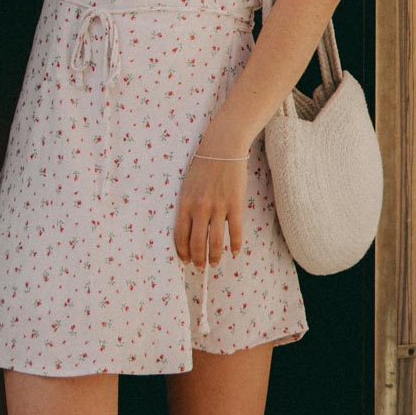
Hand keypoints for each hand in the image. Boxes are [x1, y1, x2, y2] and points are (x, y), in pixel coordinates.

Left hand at [173, 153, 246, 270]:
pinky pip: (235, 231)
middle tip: (200, 268)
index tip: (185, 261)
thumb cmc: (204, 164)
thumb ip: (187, 205)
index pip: (180, 235)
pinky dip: (235, 245)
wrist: (223, 146)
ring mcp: (218, 207)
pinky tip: (234, 252)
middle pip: (197, 243)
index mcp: (185, 203)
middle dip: (198, 259)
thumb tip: (189, 226)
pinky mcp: (234, 204)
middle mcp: (200, 208)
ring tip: (214, 264)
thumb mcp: (188, 184)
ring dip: (214, 257)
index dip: (183, 252)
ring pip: (215, 242)